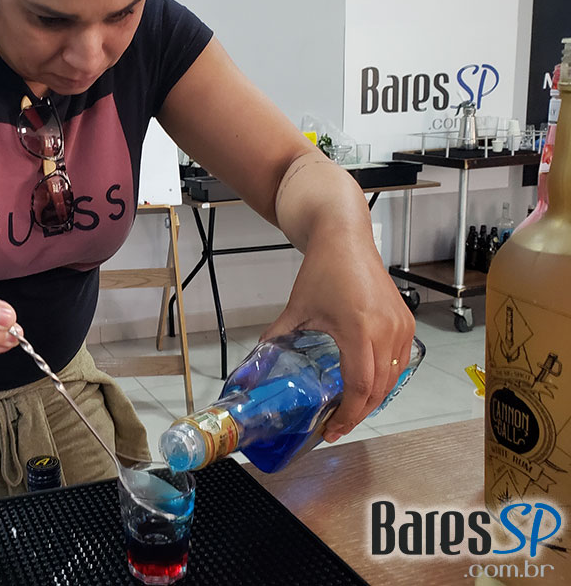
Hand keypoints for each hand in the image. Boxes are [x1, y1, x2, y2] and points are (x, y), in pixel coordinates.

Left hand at [262, 231, 414, 442]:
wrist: (345, 238)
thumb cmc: (324, 268)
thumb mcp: (297, 308)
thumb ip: (278, 336)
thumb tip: (260, 360)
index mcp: (360, 330)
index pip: (360, 387)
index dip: (348, 415)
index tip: (332, 429)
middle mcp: (386, 331)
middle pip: (380, 389)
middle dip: (359, 413)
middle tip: (338, 425)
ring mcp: (401, 327)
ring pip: (393, 378)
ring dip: (374, 398)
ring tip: (350, 409)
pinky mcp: (406, 322)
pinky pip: (400, 361)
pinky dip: (385, 378)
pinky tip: (367, 385)